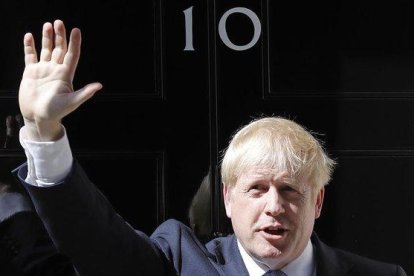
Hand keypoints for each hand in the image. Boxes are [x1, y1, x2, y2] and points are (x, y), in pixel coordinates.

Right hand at [18, 19, 101, 140]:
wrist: (38, 118)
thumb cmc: (56, 112)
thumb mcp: (72, 102)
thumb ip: (85, 93)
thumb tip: (99, 85)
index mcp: (66, 75)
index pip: (72, 55)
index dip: (74, 43)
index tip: (76, 30)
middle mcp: (55, 70)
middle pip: (59, 49)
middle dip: (60, 36)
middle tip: (59, 22)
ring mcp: (43, 70)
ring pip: (46, 50)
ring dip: (47, 38)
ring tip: (48, 25)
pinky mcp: (31, 73)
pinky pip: (30, 56)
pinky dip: (30, 46)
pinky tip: (30, 36)